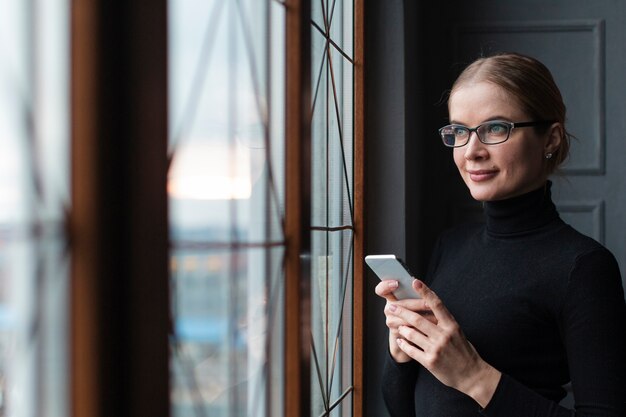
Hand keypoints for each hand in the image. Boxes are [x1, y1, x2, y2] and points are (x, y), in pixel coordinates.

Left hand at [386, 279, 500, 407]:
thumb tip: (429, 306)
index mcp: (451, 325)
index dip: (425, 292)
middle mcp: (443, 335)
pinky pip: (411, 350)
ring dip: (402, 328)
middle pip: (417, 319)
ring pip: (412, 334)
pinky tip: (400, 340)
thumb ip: (444, 321)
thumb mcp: (458, 332)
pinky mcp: (430, 362)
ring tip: (397, 325)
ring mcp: (436, 349)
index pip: (437, 304)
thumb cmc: (464, 351)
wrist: (472, 375)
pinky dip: (404, 344)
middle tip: (391, 307)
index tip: (415, 282)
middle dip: (402, 312)